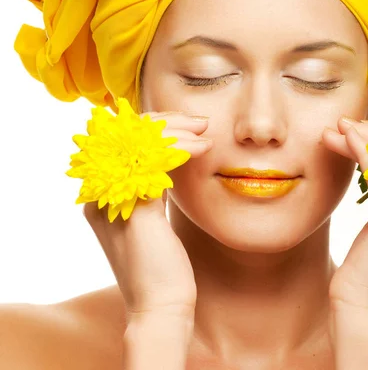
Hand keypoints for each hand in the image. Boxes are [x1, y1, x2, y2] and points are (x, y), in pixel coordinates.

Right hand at [83, 111, 212, 319]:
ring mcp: (114, 201)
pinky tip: (203, 149)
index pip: (121, 142)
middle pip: (128, 137)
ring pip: (141, 145)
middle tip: (200, 122)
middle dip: (168, 123)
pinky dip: (181, 150)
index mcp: (100, 192)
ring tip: (205, 132)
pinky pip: (156, 163)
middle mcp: (99, 193)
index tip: (188, 124)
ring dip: (177, 132)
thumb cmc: (160, 264)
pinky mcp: (136, 211)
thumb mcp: (151, 215)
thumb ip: (150, 184)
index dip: (155, 127)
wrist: (161, 308)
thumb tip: (170, 152)